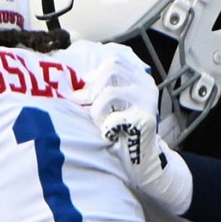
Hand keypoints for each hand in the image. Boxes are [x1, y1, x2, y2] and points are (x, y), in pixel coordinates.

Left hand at [68, 44, 192, 213]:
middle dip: (93, 92)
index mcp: (137, 77)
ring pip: (109, 92)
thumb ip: (96, 91)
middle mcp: (146, 84)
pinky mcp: (145, 118)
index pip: (113, 61)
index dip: (93, 77)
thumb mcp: (107, 106)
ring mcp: (148, 100)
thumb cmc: (119, 132)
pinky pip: (114, 117)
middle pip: (111, 70)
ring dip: (98, 111)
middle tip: (91, 112)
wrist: (139, 160)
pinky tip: (113, 134)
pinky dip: (106, 128)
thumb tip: (73, 87)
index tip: (87, 96)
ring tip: (104, 124)